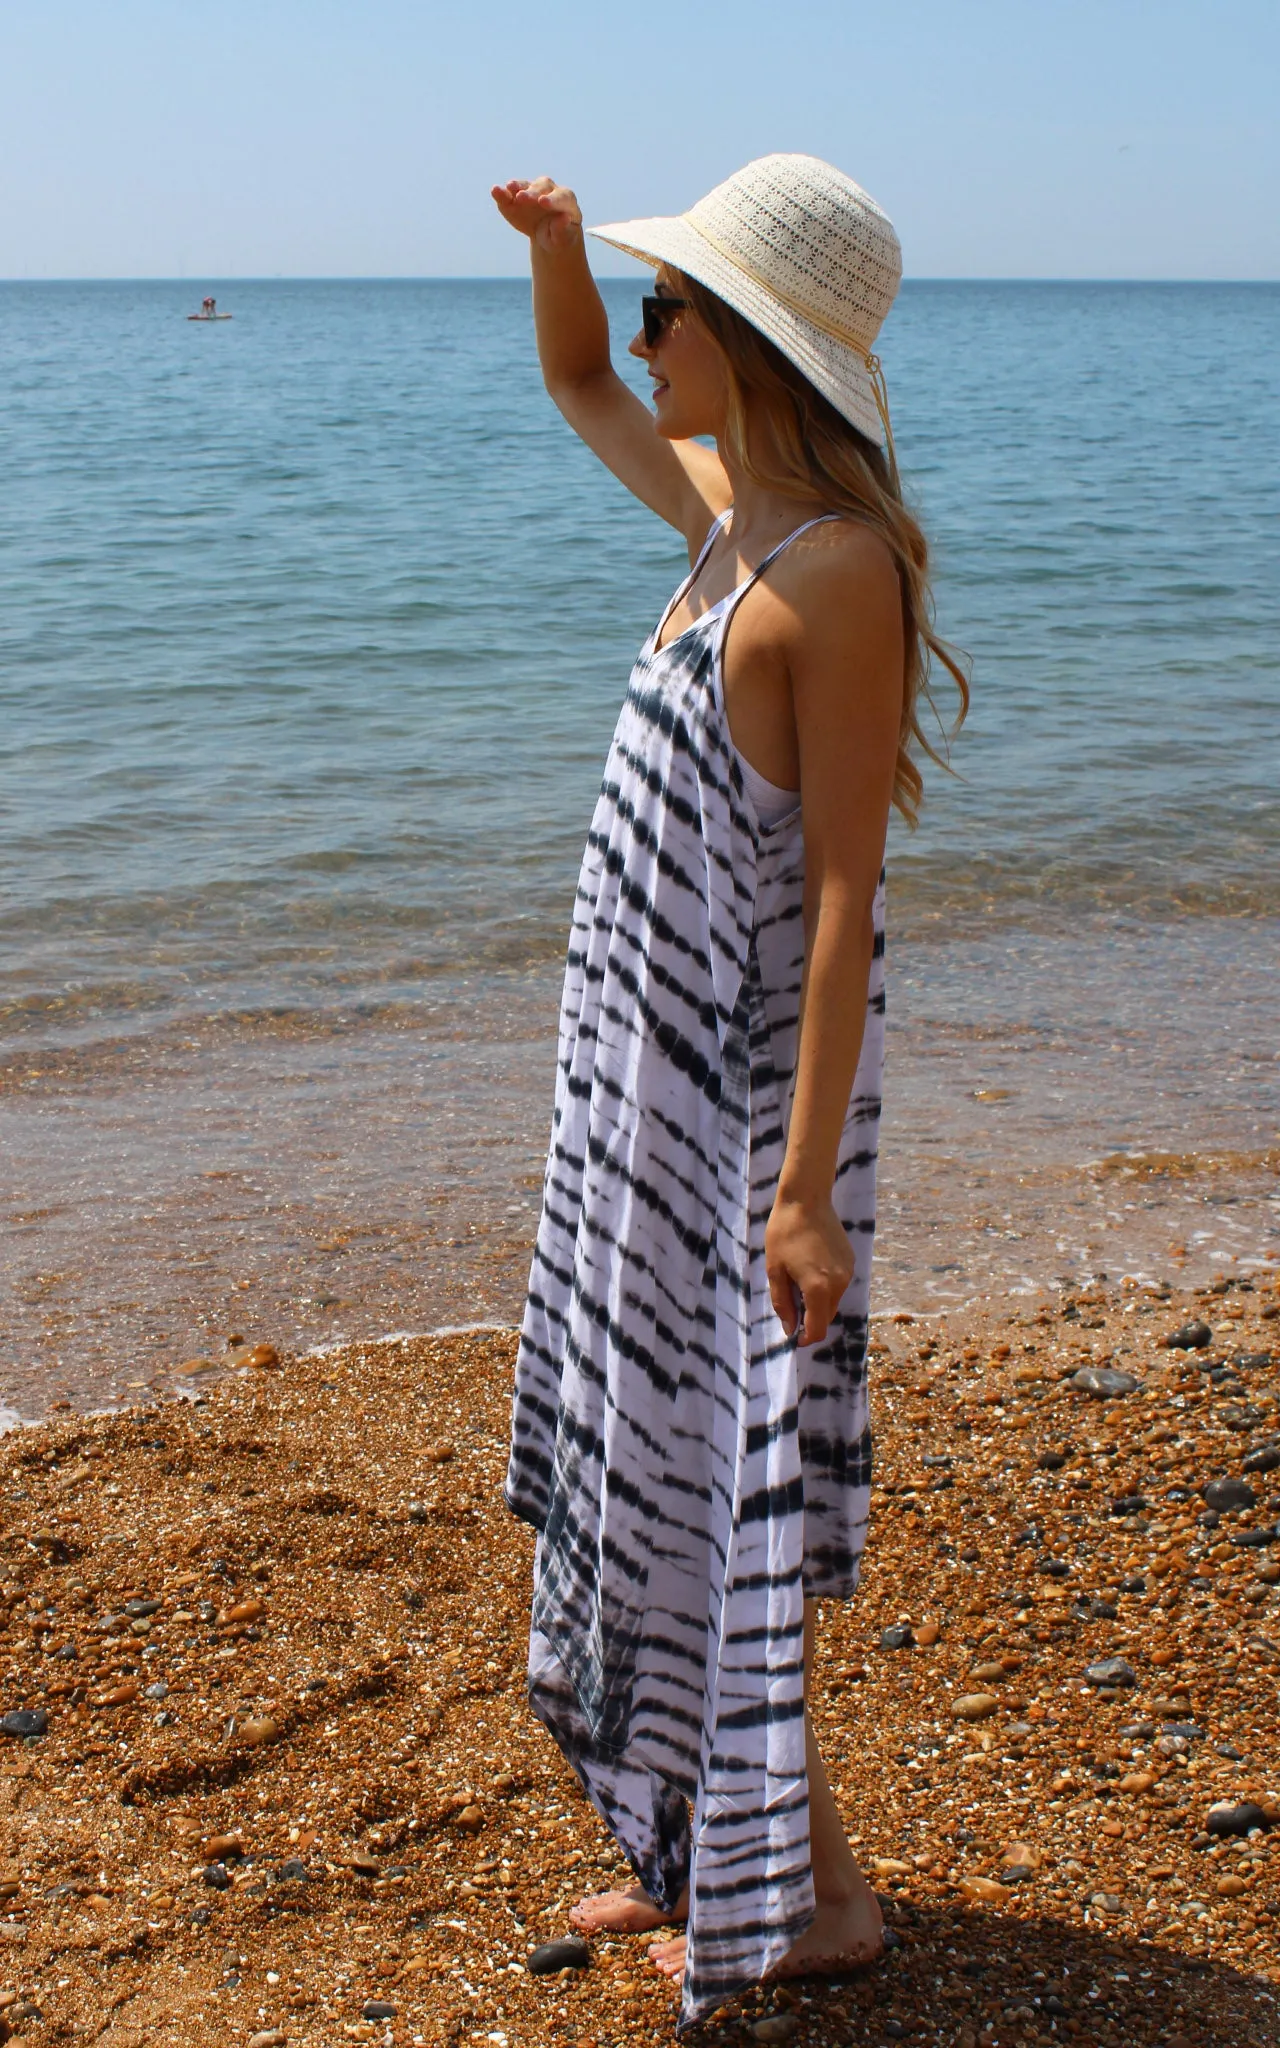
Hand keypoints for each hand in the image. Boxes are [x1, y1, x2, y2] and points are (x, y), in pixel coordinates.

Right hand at [490, 176, 583, 252]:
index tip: (543, 202)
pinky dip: (502, 193)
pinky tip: (495, 191)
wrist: (548, 237)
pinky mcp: (516, 197)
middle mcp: (549, 191)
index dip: (552, 199)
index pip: (561, 196)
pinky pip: (509, 193)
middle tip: (521, 198)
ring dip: (516, 186)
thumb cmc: (559, 238)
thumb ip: (562, 230)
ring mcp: (532, 191)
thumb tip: (565, 218)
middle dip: (532, 193)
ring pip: (525, 186)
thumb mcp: (562, 239)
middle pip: (542, 187)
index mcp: (566, 200)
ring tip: (508, 188)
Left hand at [764, 1192, 854, 1346]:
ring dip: (819, 1303)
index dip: (806, 1338)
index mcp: (818, 1288)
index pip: (817, 1328)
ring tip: (799, 1283)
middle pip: (827, 1316)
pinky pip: (839, 1285)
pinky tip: (811, 1269)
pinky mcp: (851, 1261)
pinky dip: (827, 1287)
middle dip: (811, 1320)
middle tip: (792, 1308)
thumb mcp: (775, 1271)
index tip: (794, 1337)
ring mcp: (848, 1272)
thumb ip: (783, 1303)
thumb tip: (790, 1328)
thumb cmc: (784, 1234)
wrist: (806, 1201)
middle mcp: (839, 1284)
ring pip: (834, 1301)